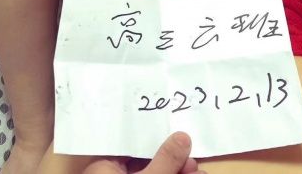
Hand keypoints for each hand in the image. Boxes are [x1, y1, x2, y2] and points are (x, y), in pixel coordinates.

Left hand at [82, 132, 203, 173]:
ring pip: (152, 173)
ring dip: (176, 171)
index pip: (128, 144)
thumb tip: (182, 137)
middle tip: (193, 157)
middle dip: (173, 160)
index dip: (153, 138)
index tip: (173, 130)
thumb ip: (166, 159)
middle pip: (145, 161)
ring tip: (198, 170)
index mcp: (102, 167)